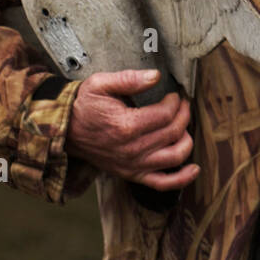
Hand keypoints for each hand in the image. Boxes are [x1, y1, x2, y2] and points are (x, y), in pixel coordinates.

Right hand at [65, 69, 198, 191]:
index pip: (165, 114)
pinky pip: (163, 183)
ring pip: (175, 156)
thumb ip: (129, 79)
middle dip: (183, 115)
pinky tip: (194, 169)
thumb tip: (156, 76)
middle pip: (173, 132)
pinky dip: (182, 179)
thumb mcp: (100, 84)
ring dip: (186, 139)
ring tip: (183, 126)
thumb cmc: (84, 106)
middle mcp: (132, 149)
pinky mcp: (133, 175)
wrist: (65, 130)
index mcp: (126, 125)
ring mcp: (133, 165)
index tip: (174, 96)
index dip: (175, 102)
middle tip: (182, 105)